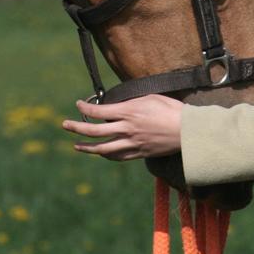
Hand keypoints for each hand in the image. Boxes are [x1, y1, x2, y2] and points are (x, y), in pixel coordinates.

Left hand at [61, 95, 183, 160]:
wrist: (188, 131)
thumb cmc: (172, 110)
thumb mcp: (150, 97)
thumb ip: (131, 101)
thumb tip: (118, 103)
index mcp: (129, 112)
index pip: (99, 111)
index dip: (85, 108)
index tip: (78, 105)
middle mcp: (127, 129)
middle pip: (94, 131)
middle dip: (76, 128)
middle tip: (65, 125)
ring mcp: (132, 143)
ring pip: (102, 148)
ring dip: (86, 147)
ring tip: (76, 145)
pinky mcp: (139, 153)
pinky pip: (117, 156)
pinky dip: (106, 155)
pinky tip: (101, 153)